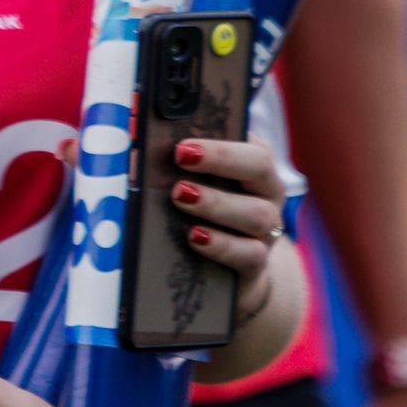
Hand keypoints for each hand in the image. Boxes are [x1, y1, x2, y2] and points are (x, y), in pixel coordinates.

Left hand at [168, 137, 287, 324]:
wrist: (227, 273)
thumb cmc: (203, 213)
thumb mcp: (196, 184)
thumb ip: (181, 163)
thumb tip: (140, 143)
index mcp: (254, 165)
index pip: (248, 138)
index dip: (220, 134)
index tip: (187, 135)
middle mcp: (267, 194)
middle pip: (259, 165)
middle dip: (220, 157)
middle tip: (181, 155)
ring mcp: (266, 231)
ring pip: (255, 213)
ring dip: (215, 202)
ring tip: (180, 195)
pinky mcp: (256, 265)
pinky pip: (249, 254)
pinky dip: (221, 245)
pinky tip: (195, 236)